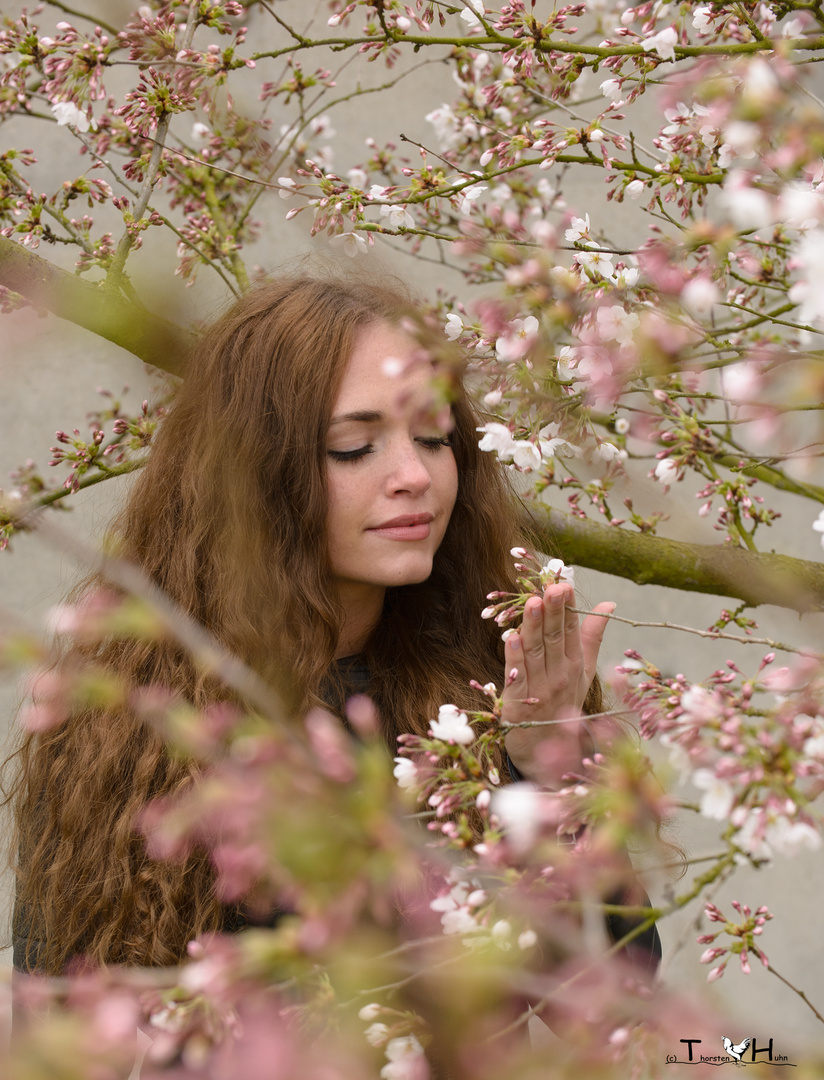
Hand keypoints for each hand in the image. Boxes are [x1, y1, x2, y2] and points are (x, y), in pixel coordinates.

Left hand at [501, 582, 614, 782]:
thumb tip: (609, 604)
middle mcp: (560, 675)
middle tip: (551, 589)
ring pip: (535, 652)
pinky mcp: (518, 704)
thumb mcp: (583, 669)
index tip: (564, 584)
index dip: (567, 608)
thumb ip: (591, 635)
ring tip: (532, 603)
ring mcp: (540, 689)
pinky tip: (512, 638)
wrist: (547, 750)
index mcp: (575, 664)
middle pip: (554, 638)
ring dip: (533, 627)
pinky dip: (514, 658)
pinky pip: (517, 677)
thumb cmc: (563, 702)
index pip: (571, 630)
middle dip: (552, 612)